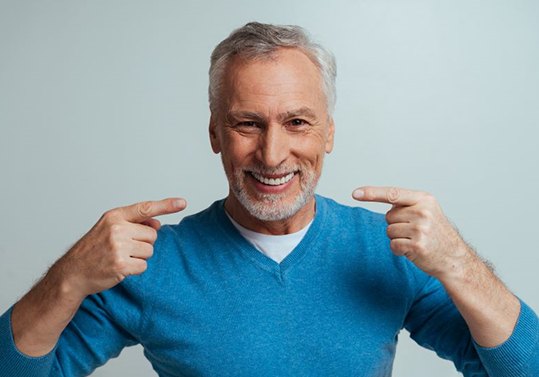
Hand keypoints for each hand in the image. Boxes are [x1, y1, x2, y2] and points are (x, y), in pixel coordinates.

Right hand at [58, 198, 186, 297]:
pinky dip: (135, 269)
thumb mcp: (109, 228)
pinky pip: (143, 265)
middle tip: (123, 248)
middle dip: (143, 243)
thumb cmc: (94, 249)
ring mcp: (118, 247)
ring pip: (149, 251)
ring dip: (139, 257)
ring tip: (120, 257)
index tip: (182, 203)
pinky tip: (120, 267)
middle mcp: (117, 229)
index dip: (166, 205)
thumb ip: (134, 223)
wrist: (73, 272)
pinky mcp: (121, 265)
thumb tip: (158, 223)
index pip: (146, 208)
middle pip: (152, 235)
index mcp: (114, 216)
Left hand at [352, 186, 469, 277]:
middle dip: (397, 225)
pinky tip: (413, 250)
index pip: (392, 193)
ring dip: (398, 238)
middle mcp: (423, 212)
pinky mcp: (417, 246)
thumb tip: (376, 197)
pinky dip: (399, 250)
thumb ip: (406, 204)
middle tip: (415, 232)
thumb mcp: (427, 211)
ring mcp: (421, 229)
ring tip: (416, 240)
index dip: (372, 193)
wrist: (455, 258)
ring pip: (389, 231)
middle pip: (389, 216)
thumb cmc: (436, 234)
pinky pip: (393, 245)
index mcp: (424, 199)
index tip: (355, 193)